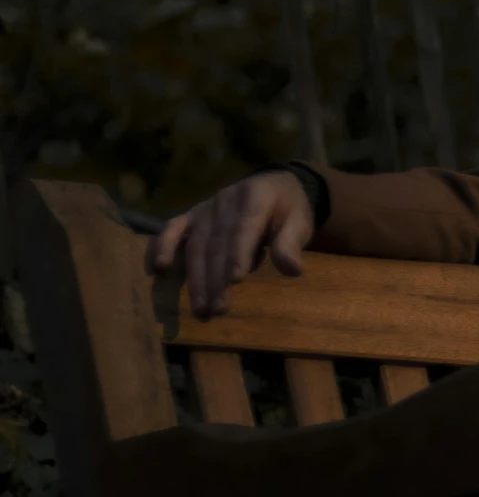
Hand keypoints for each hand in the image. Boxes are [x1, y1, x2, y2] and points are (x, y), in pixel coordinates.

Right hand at [145, 170, 313, 320]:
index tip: (235, 280)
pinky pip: (173, 229)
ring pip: (196, 245)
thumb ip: (292, 243)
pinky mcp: (192, 215)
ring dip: (196, 279)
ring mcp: (205, 208)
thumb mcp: (300, 222)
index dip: (238, 254)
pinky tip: (159, 269)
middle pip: (217, 243)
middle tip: (218, 310)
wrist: (273, 186)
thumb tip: (292, 270)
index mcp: (255, 197)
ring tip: (201, 310)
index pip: (244, 228)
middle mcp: (225, 200)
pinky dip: (163, 247)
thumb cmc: (288, 210)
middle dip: (216, 278)